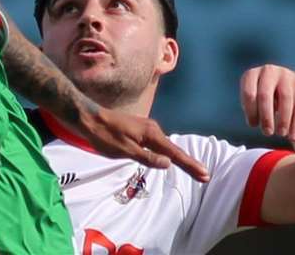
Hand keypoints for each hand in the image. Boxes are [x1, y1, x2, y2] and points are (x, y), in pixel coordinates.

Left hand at [75, 106, 209, 182]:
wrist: (89, 118)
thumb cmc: (105, 135)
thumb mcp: (125, 150)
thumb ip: (147, 158)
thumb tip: (168, 164)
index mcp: (151, 134)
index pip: (175, 154)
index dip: (190, 165)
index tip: (205, 174)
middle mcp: (152, 129)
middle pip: (174, 150)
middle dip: (189, 163)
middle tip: (205, 176)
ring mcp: (146, 128)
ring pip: (166, 147)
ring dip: (179, 159)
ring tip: (193, 170)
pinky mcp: (140, 130)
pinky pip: (158, 144)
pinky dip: (167, 153)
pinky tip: (170, 159)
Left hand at [240, 64, 294, 140]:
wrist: (285, 86)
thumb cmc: (263, 98)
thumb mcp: (254, 99)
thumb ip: (252, 108)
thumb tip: (253, 122)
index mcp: (252, 75)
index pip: (248, 93)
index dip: (251, 111)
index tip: (253, 125)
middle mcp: (268, 71)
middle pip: (265, 95)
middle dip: (266, 116)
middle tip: (267, 133)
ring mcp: (285, 76)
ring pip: (285, 99)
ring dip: (283, 119)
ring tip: (281, 134)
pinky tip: (292, 136)